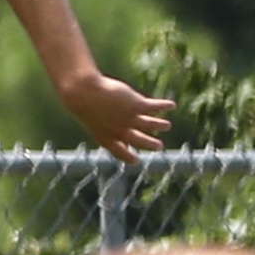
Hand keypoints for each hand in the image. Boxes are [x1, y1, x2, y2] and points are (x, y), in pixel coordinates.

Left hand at [58, 71, 173, 162]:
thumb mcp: (90, 117)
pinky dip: (165, 106)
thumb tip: (109, 120)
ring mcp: (130, 119)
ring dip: (159, 125)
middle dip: (150, 144)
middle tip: (160, 146)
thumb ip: (101, 123)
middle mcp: (120, 132)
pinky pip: (154, 107)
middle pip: (139, 140)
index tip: (136, 161)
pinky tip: (172, 105)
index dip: (128, 157)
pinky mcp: (137, 105)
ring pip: (150, 124)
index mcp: (106, 138)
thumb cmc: (82, 102)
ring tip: (168, 126)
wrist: (84, 93)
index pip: (120, 152)